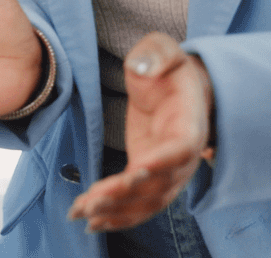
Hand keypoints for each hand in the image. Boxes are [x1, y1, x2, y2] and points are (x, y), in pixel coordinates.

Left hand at [68, 33, 214, 231]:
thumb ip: (154, 53)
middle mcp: (182, 157)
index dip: (162, 162)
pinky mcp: (148, 178)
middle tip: (93, 199)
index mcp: (189, 125)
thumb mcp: (161, 49)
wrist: (173, 88)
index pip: (181, 149)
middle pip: (160, 184)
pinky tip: (90, 222)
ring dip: (115, 211)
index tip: (136, 170)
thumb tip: (142, 66)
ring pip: (146, 202)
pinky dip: (116, 216)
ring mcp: (166, 172)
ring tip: (82, 213)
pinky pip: (137, 205)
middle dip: (127, 195)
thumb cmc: (166, 68)